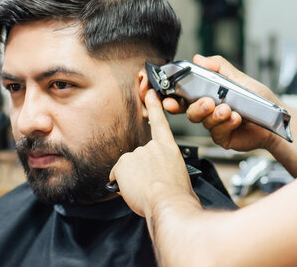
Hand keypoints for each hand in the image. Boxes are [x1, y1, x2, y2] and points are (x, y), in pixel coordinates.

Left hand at [109, 89, 196, 216]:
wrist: (168, 202)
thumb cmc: (177, 196)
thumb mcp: (180, 177)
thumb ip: (169, 171)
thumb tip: (163, 179)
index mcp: (169, 149)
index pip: (160, 123)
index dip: (154, 107)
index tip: (150, 93)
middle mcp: (152, 147)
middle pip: (139, 158)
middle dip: (140, 171)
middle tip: (150, 186)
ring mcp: (137, 153)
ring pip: (128, 168)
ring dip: (131, 178)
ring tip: (144, 189)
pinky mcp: (123, 163)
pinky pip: (116, 176)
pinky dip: (119, 183)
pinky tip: (132, 189)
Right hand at [163, 54, 280, 151]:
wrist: (274, 119)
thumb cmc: (258, 99)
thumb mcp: (239, 78)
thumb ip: (219, 67)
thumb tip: (198, 59)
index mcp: (208, 94)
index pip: (184, 97)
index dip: (173, 99)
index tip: (168, 99)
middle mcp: (208, 111)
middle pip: (190, 111)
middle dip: (197, 107)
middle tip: (208, 103)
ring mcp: (215, 125)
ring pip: (203, 122)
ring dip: (215, 115)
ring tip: (228, 110)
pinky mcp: (223, 138)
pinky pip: (217, 132)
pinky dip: (226, 124)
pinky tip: (237, 118)